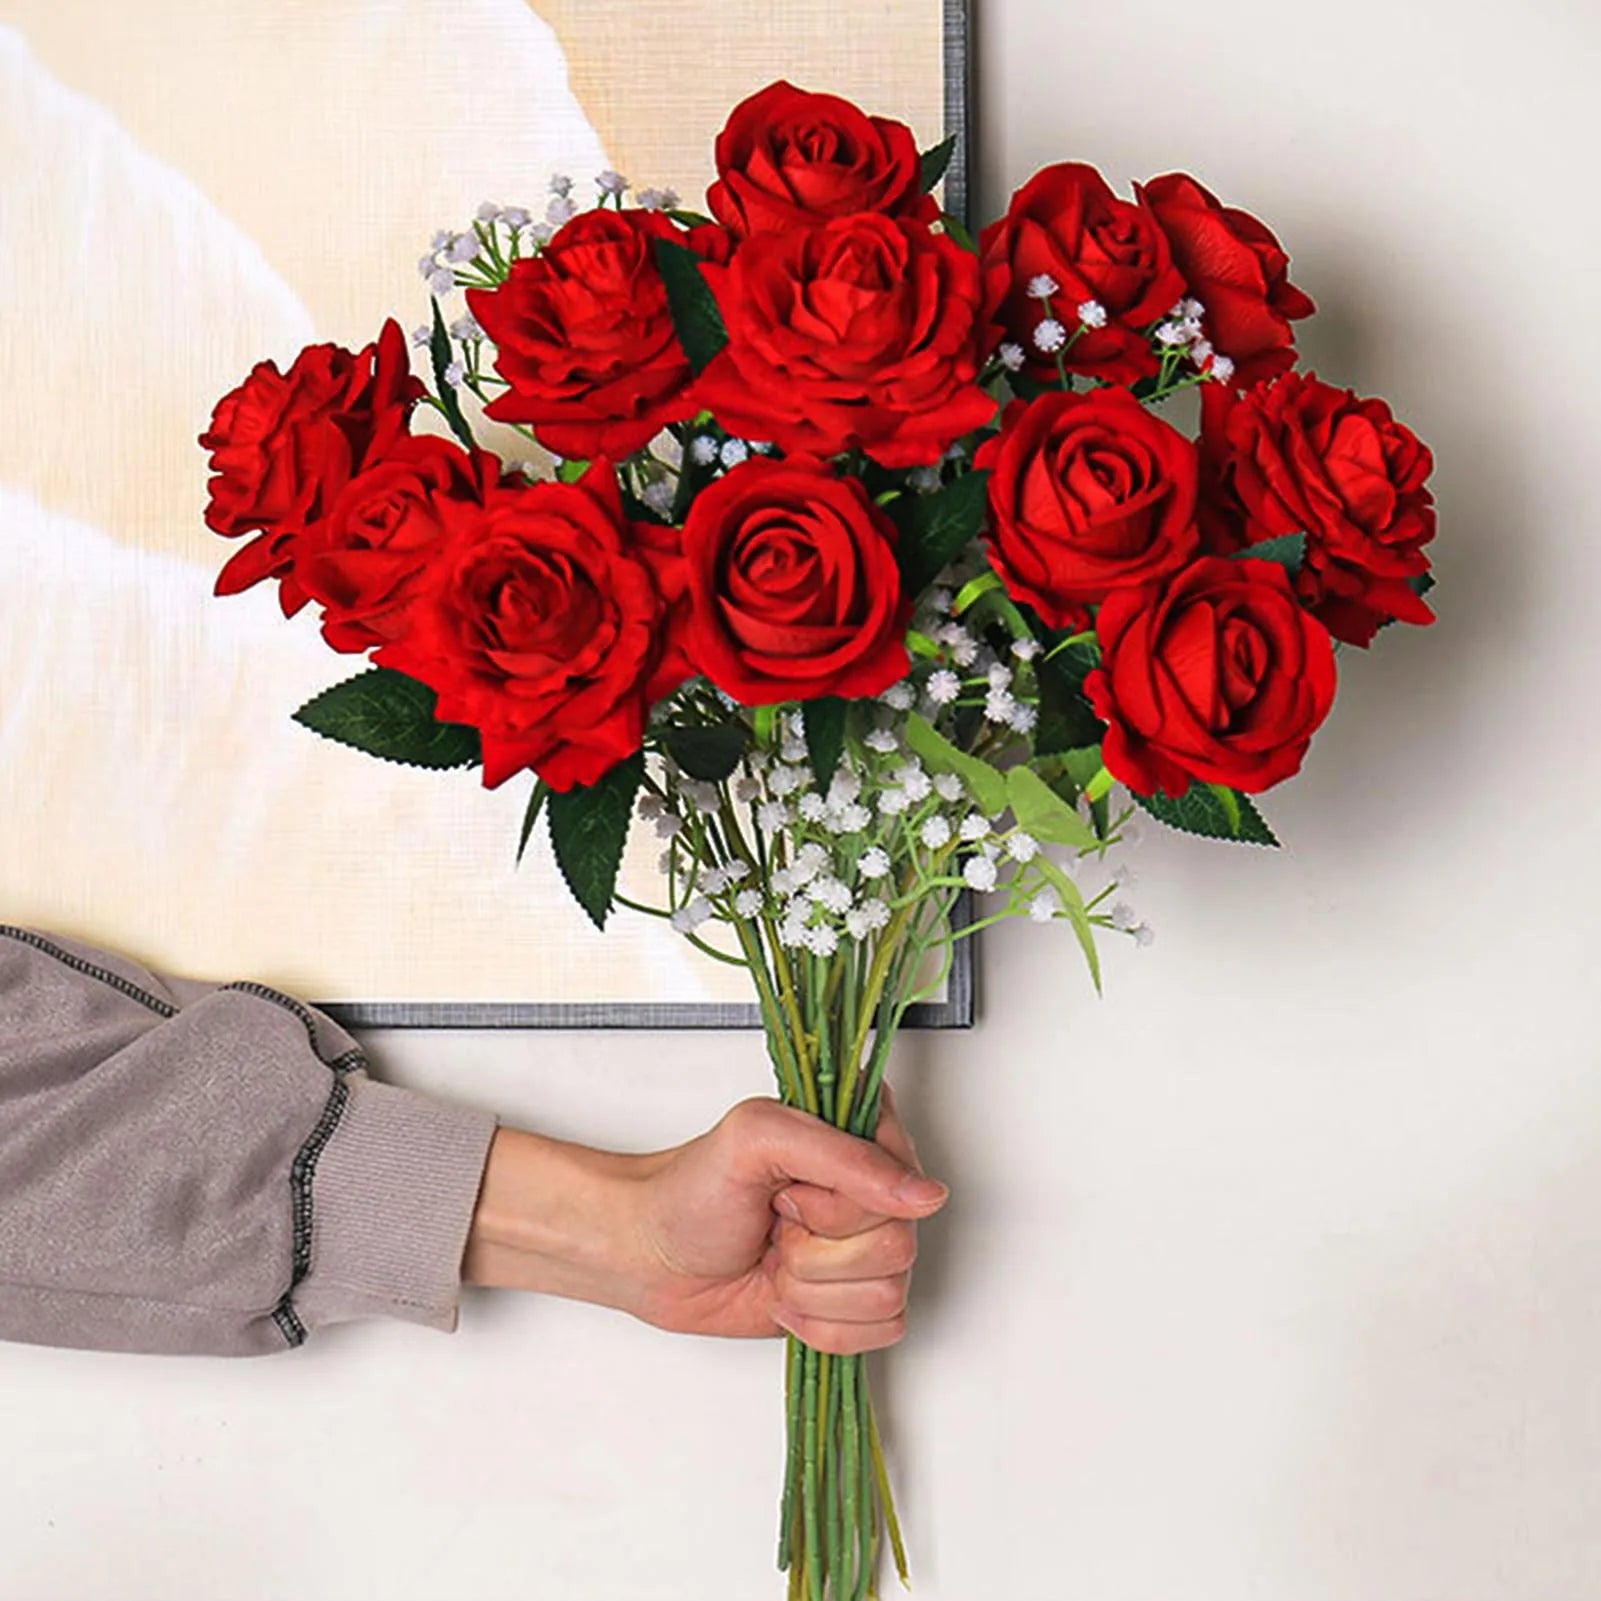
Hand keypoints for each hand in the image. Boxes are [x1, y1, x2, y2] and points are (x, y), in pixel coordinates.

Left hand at [462, 1090, 946, 1355]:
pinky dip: (821, 1326)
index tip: (790, 1192)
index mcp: (858, 1136)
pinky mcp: (851, 1301)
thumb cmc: (690, 1192)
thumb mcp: (758, 1140)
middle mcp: (870, 1192)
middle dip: (818, 1250)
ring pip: (888, 1294)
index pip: (905, 1182)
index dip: (840, 1203)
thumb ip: (844, 1157)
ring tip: (776, 1259)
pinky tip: (785, 1298)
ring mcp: (863, 1250)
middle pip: (899, 1246)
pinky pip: (880, 1332)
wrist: (650, 1257)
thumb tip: (923, 1194)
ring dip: (813, 1289)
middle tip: (777, 1224)